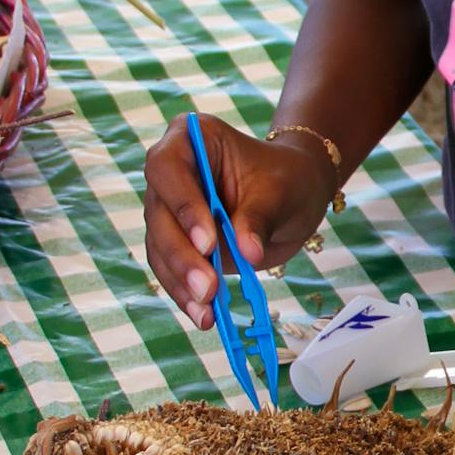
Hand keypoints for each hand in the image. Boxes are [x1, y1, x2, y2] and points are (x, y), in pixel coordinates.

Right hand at [144, 114, 333, 319]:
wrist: (294, 194)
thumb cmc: (287, 178)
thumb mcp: (280, 192)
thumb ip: (258, 218)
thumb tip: (247, 252)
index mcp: (189, 139)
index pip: (168, 168)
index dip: (183, 206)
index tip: (208, 243)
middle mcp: (170, 174)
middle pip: (159, 215)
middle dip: (183, 257)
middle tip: (208, 288)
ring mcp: (169, 210)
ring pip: (160, 248)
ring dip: (181, 283)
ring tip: (206, 312)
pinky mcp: (177, 243)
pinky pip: (171, 270)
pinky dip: (186, 294)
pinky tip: (203, 315)